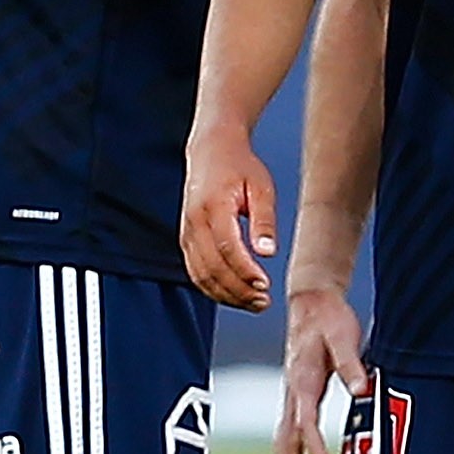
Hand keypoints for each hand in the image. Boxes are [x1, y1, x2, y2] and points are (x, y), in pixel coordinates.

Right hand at [181, 128, 277, 310]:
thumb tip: (267, 252)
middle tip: (263, 302)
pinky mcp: (186, 239)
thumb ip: (264, 220)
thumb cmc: (239, 166)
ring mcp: (187, 231)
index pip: (227, 247)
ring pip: (201, 274)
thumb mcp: (261, 187)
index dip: (245, 271)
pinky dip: (212, 288)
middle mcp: (195, 222)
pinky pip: (195, 271)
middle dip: (238, 290)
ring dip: (226, 294)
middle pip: (213, 267)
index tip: (265, 286)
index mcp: (214, 206)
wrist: (211, 150)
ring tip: (252, 303)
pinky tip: (233, 295)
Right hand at [275, 287, 369, 453]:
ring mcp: (292, 395)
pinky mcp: (298, 395)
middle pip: (284, 438)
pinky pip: (290, 430)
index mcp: (303, 379)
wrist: (310, 301)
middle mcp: (293, 391)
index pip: (305, 420)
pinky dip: (290, 453)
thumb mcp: (344, 337)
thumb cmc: (329, 318)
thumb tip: (362, 390)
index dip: (313, 445)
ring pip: (283, 438)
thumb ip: (352, 365)